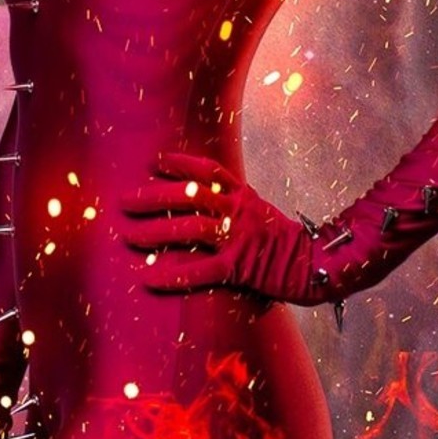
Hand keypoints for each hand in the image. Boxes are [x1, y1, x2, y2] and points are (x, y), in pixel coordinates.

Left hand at [121, 151, 323, 304]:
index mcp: (243, 194)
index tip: (154, 161)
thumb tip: (196, 197)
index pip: (208, 171)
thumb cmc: (279, 239)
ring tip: (128, 236)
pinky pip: (199, 270)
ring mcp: (239, 237)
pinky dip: (172, 274)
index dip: (180, 164)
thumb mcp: (257, 209)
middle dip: (153, 197)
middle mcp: (239, 210)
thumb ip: (230, 201)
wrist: (313, 265)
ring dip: (155, 232)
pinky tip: (148, 277)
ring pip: (190, 230)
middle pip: (190, 197)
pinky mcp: (239, 267)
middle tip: (124, 201)